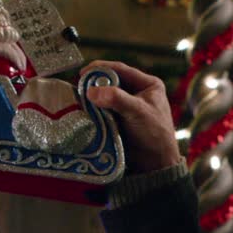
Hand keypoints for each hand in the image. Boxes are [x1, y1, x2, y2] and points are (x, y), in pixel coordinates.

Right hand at [82, 61, 182, 175]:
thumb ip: (117, 98)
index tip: (83, 72)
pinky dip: (93, 109)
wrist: (155, 164)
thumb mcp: (137, 111)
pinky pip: (103, 110)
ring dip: (92, 97)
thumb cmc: (154, 134)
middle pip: (111, 82)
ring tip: (77, 98)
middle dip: (95, 83)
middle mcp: (138, 92)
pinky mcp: (119, 120)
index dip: (101, 68)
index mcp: (148, 84)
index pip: (121, 70)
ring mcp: (127, 107)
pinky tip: (83, 110)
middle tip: (77, 86)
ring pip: (106, 96)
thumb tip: (91, 91)